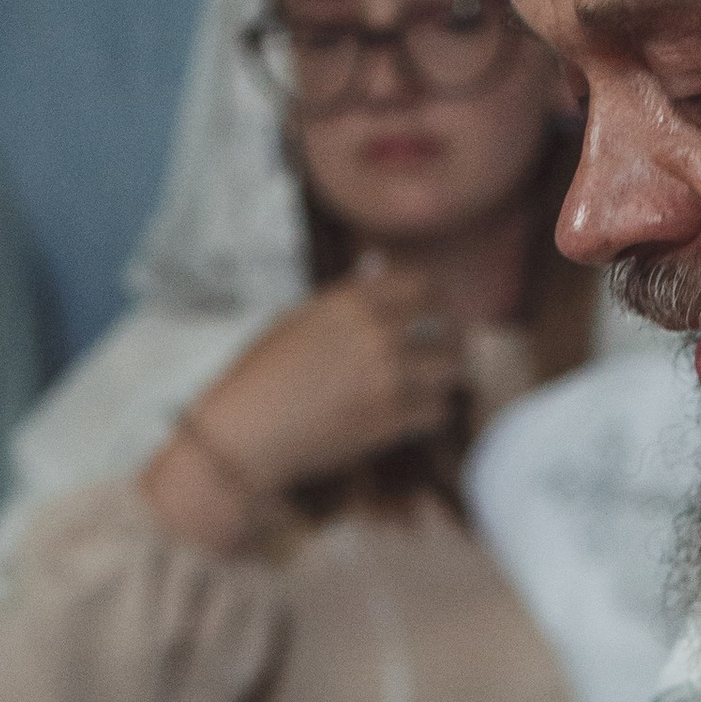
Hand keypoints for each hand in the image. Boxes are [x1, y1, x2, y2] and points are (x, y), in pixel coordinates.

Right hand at [156, 261, 467, 531]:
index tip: (439, 309)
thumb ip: (346, 297)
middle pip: (448, 328)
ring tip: (439, 383)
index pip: (423, 285)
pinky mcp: (390, 422)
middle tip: (450, 350)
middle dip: (453, 339)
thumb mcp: (299, 319)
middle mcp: (377, 335)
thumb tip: (379, 268)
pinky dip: (433, 412)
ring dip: (447, 378)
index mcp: (354, 302)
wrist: (248, 433)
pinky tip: (420, 413)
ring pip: (451, 372)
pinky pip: (437, 412)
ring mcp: (388, 380)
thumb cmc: (262, 375)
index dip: (437, 297)